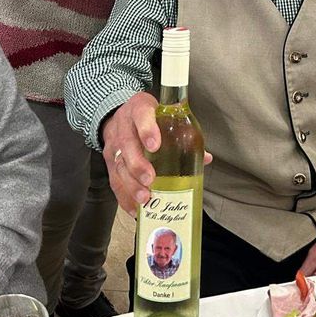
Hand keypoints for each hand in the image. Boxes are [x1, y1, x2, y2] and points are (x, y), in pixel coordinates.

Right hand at [102, 93, 212, 215]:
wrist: (123, 114)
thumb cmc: (150, 117)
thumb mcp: (164, 115)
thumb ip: (183, 133)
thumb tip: (205, 158)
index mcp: (140, 108)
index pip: (142, 115)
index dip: (147, 130)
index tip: (155, 146)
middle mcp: (124, 125)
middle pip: (127, 144)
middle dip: (138, 164)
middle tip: (150, 179)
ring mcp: (114, 143)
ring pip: (118, 164)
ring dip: (131, 184)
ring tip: (145, 198)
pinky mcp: (110, 161)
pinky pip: (114, 180)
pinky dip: (124, 196)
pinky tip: (135, 208)